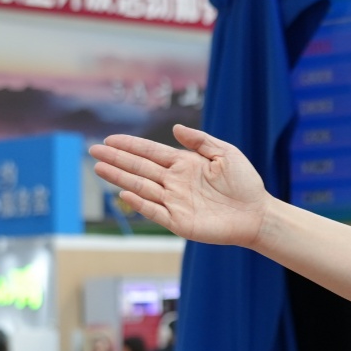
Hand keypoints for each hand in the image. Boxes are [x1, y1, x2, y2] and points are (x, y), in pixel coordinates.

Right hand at [90, 126, 271, 247]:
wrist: (257, 213)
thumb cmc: (245, 183)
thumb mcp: (225, 153)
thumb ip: (200, 141)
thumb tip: (176, 127)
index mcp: (184, 164)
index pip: (150, 152)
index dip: (130, 145)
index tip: (110, 139)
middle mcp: (174, 182)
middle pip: (139, 168)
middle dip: (117, 159)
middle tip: (94, 150)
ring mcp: (175, 202)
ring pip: (141, 188)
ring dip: (120, 179)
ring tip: (100, 168)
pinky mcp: (179, 222)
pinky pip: (155, 211)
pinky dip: (140, 204)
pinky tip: (124, 194)